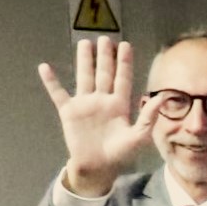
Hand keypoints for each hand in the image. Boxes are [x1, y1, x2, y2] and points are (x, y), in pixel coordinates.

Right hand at [38, 35, 148, 194]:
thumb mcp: (138, 137)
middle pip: (103, 73)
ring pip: (84, 77)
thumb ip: (149, 116)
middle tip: (104, 38)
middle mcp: (102, 100)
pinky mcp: (69, 112)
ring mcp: (85, 104)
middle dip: (105, 56)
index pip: (123, 78)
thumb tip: (162, 97)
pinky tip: (44, 67)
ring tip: (84, 43)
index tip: (125, 45)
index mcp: (119, 104)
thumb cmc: (119, 154)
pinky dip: (51, 81)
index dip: (124, 62)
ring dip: (84, 61)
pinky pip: (58, 93)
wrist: (97, 167)